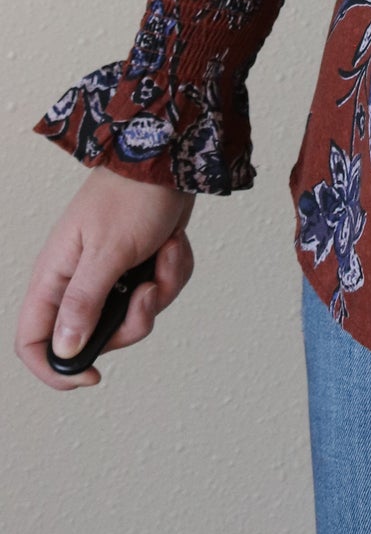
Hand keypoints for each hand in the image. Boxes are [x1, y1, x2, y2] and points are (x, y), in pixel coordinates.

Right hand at [15, 166, 195, 389]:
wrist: (170, 158)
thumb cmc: (132, 195)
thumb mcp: (108, 252)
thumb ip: (84, 303)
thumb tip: (64, 352)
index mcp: (56, 277)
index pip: (33, 341)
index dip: (55, 368)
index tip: (93, 376)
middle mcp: (79, 280)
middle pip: (97, 336)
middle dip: (133, 320)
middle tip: (149, 290)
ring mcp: (112, 274)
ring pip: (135, 315)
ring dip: (161, 287)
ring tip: (166, 253)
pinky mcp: (140, 265)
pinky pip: (159, 291)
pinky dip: (173, 270)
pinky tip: (174, 244)